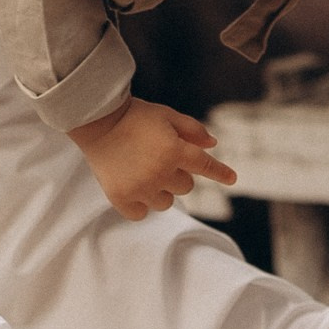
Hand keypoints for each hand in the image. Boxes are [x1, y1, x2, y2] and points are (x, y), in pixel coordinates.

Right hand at [68, 95, 236, 220]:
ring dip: (161, 190)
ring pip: (166, 202)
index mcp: (174, 150)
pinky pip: (142, 213)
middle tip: (159, 157)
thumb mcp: (167, 115)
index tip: (232, 179)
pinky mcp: (121, 198)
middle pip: (186, 187)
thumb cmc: (135, 116)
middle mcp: (160, 172)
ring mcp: (140, 188)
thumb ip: (193, 130)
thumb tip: (213, 145)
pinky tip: (133, 187)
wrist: (96, 121)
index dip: (221, 173)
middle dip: (178, 174)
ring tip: (143, 170)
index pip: (205, 166)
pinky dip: (141, 204)